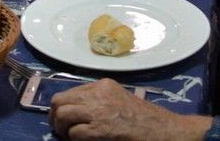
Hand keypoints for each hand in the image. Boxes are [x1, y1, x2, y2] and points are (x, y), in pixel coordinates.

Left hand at [51, 78, 192, 140]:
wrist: (164, 131)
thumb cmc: (145, 120)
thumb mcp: (120, 100)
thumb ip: (100, 101)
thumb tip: (77, 112)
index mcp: (103, 85)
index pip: (71, 92)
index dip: (63, 107)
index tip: (64, 119)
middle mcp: (98, 93)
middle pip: (60, 100)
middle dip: (55, 115)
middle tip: (59, 129)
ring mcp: (98, 110)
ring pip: (62, 114)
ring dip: (60, 128)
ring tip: (67, 136)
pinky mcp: (100, 129)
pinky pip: (74, 132)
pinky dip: (72, 139)